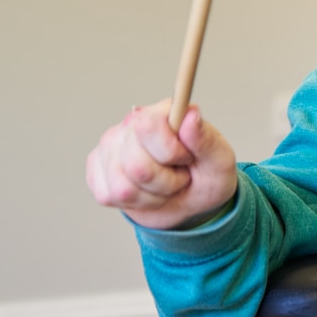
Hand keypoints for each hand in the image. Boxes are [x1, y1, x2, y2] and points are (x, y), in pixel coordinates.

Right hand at [85, 99, 237, 230]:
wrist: (191, 203)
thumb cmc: (205, 177)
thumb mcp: (219, 161)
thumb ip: (206, 139)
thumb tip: (191, 113)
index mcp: (162, 113)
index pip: (148, 125)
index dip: (171, 152)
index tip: (187, 158)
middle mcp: (130, 125)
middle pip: (136, 165)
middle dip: (166, 182)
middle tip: (180, 176)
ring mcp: (109, 147)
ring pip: (123, 186)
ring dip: (153, 196)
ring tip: (166, 186)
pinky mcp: (97, 171)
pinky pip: (109, 195)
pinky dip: (136, 203)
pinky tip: (147, 193)